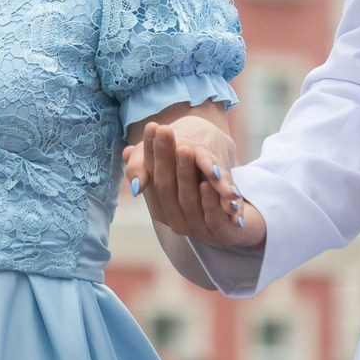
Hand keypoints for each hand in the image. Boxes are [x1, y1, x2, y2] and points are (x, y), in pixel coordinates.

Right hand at [125, 118, 265, 250]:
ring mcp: (196, 229)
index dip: (150, 151)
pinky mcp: (219, 233)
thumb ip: (153, 165)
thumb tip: (127, 152)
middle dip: (165, 157)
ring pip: (187, 200)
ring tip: (185, 149)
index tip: (152, 126)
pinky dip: (208, 198)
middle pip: (165, 186)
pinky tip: (208, 180)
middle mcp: (174, 220)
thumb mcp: (176, 173)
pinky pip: (211, 216)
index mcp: (159, 206)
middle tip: (165, 129)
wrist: (232, 218)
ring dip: (185, 174)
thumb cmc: (196, 187)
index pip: (150, 176)